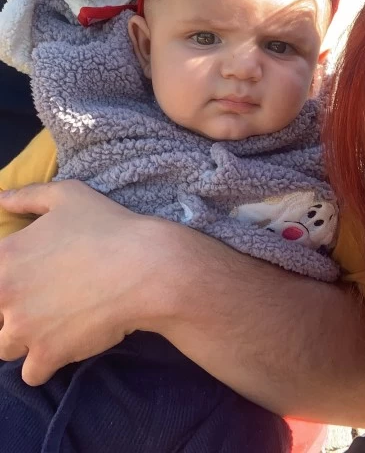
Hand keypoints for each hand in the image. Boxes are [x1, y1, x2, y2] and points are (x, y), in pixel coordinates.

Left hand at [0, 181, 175, 385]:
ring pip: (5, 347)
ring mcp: (23, 328)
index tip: (28, 283)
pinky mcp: (47, 354)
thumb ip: (28, 196)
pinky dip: (45, 364)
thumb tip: (1, 199)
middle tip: (45, 302)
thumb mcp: (68, 195)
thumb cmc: (108, 226)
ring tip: (52, 326)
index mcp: (4, 256)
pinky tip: (63, 347)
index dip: (9, 282)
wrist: (145, 268)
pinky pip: (32, 374)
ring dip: (24, 340)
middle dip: (14, 312)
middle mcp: (5, 295)